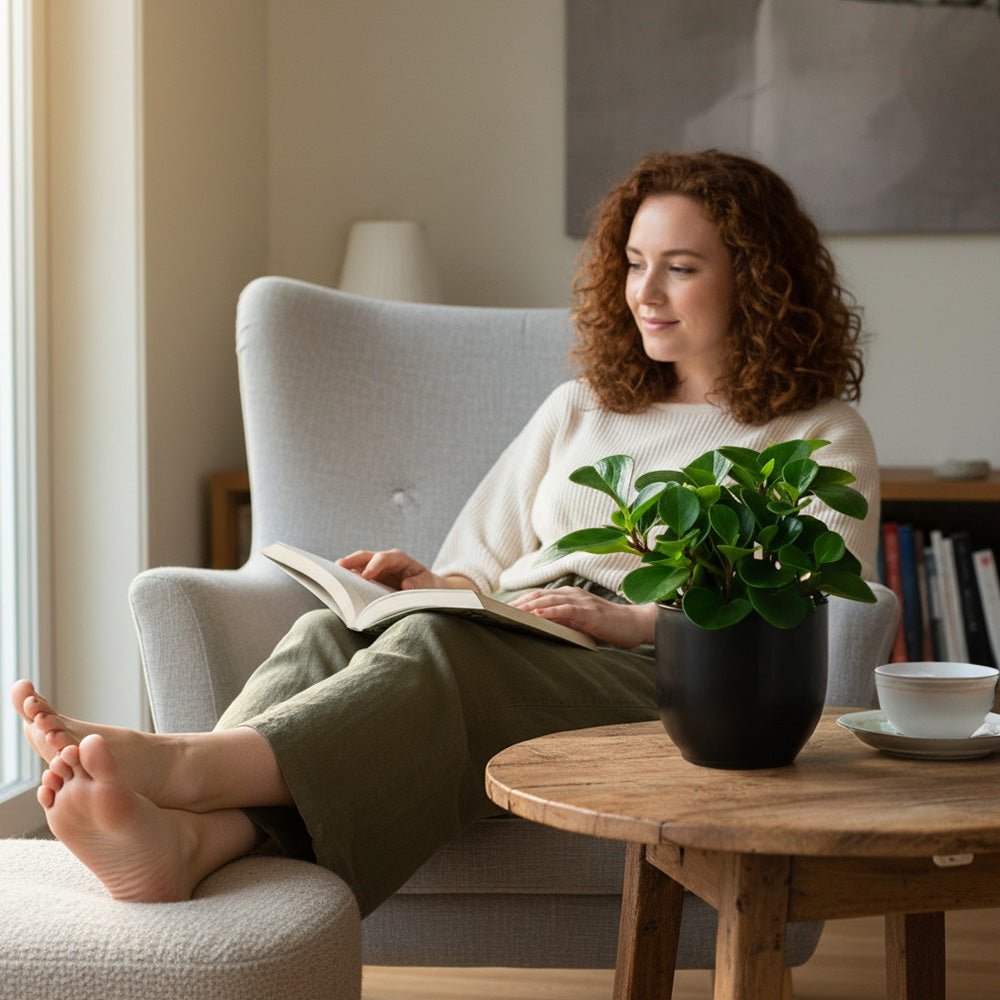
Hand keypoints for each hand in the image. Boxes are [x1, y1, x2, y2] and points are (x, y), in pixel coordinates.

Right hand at [337, 549, 476, 591]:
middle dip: (352, 560)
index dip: (374, 565)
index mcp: (400, 559)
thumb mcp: (428, 584)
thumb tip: (405, 586)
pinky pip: (357, 576)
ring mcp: (376, 569)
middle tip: (338, 567)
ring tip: (332, 576)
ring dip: (346, 569)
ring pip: (358, 565)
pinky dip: (348, 579)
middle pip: (366, 556)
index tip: (365, 576)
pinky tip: (338, 586)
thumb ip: (418, 584)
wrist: (428, 588)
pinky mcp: (371, 578)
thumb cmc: (428, 585)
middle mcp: (385, 561)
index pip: (384, 558)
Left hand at [509, 587, 655, 648]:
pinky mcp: (589, 612)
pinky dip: (550, 611)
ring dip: (528, 606)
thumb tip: (541, 628)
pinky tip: (537, 614)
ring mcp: (581, 601)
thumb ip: (563, 622)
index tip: (501, 609)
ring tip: (510, 612)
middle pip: (538, 595)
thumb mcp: (581, 623)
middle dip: (517, 603)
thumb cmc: (609, 627)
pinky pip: (566, 609)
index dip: (520, 601)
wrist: (636, 625)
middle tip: (498, 611)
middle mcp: (573, 594)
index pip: (539, 596)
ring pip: (548, 600)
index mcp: (569, 595)